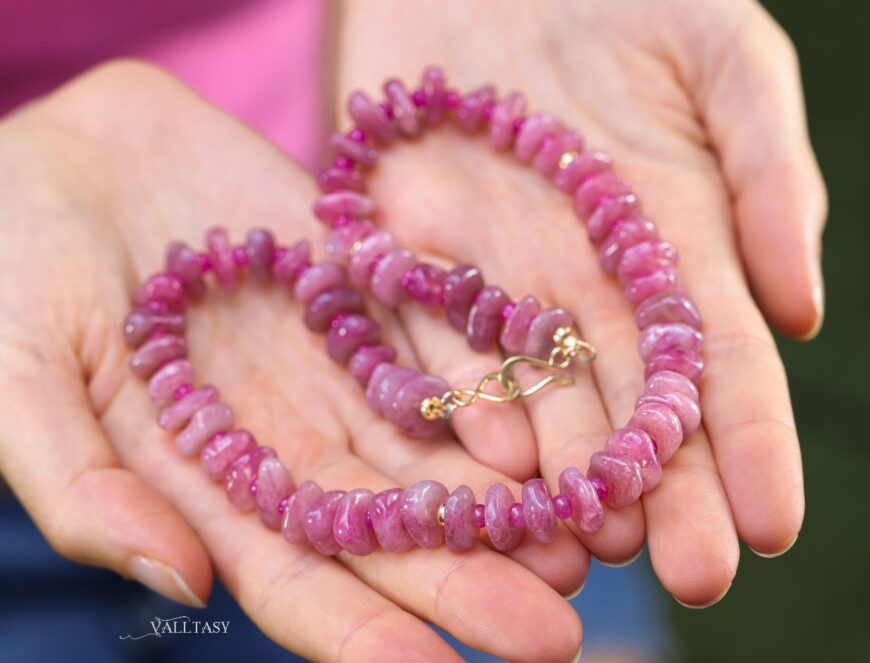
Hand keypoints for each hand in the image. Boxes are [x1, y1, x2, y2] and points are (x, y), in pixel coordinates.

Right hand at [0, 62, 583, 660]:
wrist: (61, 153)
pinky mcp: (358, 279)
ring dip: (505, 489)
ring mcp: (330, 357)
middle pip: (389, 519)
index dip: (360, 629)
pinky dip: (481, 368)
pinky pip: (430, 328)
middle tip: (558, 629)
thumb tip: (177, 579)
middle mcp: (286, 431)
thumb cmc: (9, 272)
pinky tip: (539, 412)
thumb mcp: (19, 383)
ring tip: (584, 535)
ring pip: (429, 436)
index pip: (295, 575)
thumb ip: (88, 486)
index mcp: (208, 478)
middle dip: (468, 576)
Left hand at [335, 0, 823, 605]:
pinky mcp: (412, 255)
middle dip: (662, 489)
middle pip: (629, 402)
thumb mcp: (723, 57)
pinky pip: (436, 342)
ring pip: (537, 395)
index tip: (769, 524)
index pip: (717, 363)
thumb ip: (768, 173)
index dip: (747, 444)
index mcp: (671, 242)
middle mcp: (586, 281)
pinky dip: (464, 401)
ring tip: (588, 545)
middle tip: (687, 572)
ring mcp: (497, 277)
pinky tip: (491, 462)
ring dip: (564, 472)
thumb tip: (804, 312)